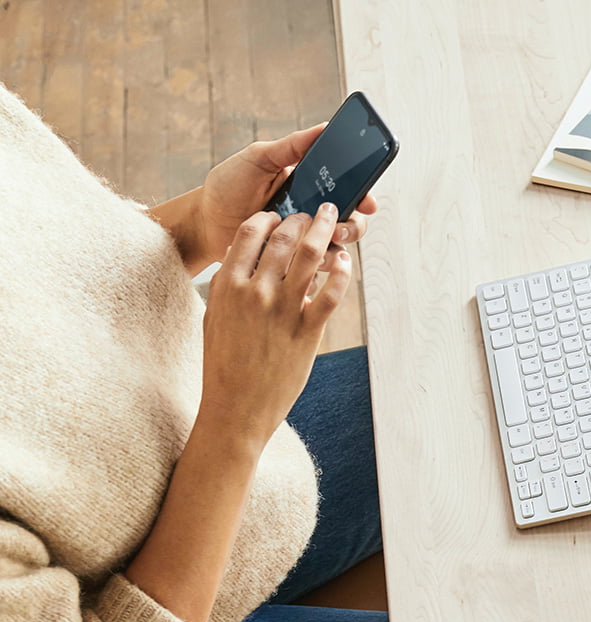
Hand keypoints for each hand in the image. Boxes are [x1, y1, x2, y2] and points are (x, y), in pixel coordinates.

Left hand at [197, 124, 375, 264]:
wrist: (205, 220)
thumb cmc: (229, 185)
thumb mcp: (258, 158)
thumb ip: (291, 146)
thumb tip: (325, 127)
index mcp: (310, 187)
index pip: (347, 191)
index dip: (363, 196)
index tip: (367, 201)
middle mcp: (311, 214)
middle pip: (350, 222)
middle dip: (351, 226)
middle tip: (336, 227)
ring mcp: (302, 240)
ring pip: (336, 248)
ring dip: (334, 247)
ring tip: (319, 244)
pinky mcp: (291, 263)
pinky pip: (313, 270)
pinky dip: (315, 267)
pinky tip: (304, 262)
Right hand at [197, 204, 351, 451]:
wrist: (236, 408)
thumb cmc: (223, 365)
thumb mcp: (214, 317)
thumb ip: (230, 285)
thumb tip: (246, 260)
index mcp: (229, 284)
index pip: (251, 232)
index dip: (270, 217)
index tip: (281, 215)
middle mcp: (256, 292)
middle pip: (284, 238)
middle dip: (303, 218)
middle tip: (316, 213)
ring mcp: (283, 311)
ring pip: (311, 256)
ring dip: (326, 232)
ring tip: (336, 222)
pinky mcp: (308, 332)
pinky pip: (331, 292)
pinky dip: (341, 272)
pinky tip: (344, 263)